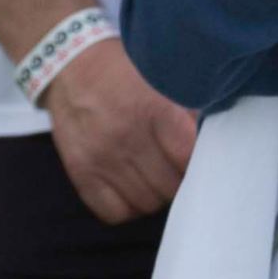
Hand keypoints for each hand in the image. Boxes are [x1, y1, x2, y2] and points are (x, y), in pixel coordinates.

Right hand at [41, 35, 195, 224]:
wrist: (70, 66)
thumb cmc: (123, 72)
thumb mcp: (160, 79)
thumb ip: (186, 112)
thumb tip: (207, 144)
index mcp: (152, 110)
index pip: (187, 158)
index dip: (197, 165)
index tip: (197, 162)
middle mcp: (126, 137)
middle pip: (169, 187)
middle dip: (178, 182)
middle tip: (176, 171)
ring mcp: (101, 158)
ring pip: (145, 203)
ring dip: (155, 195)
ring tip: (154, 179)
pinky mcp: (80, 172)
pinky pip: (113, 212)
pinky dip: (127, 207)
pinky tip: (130, 189)